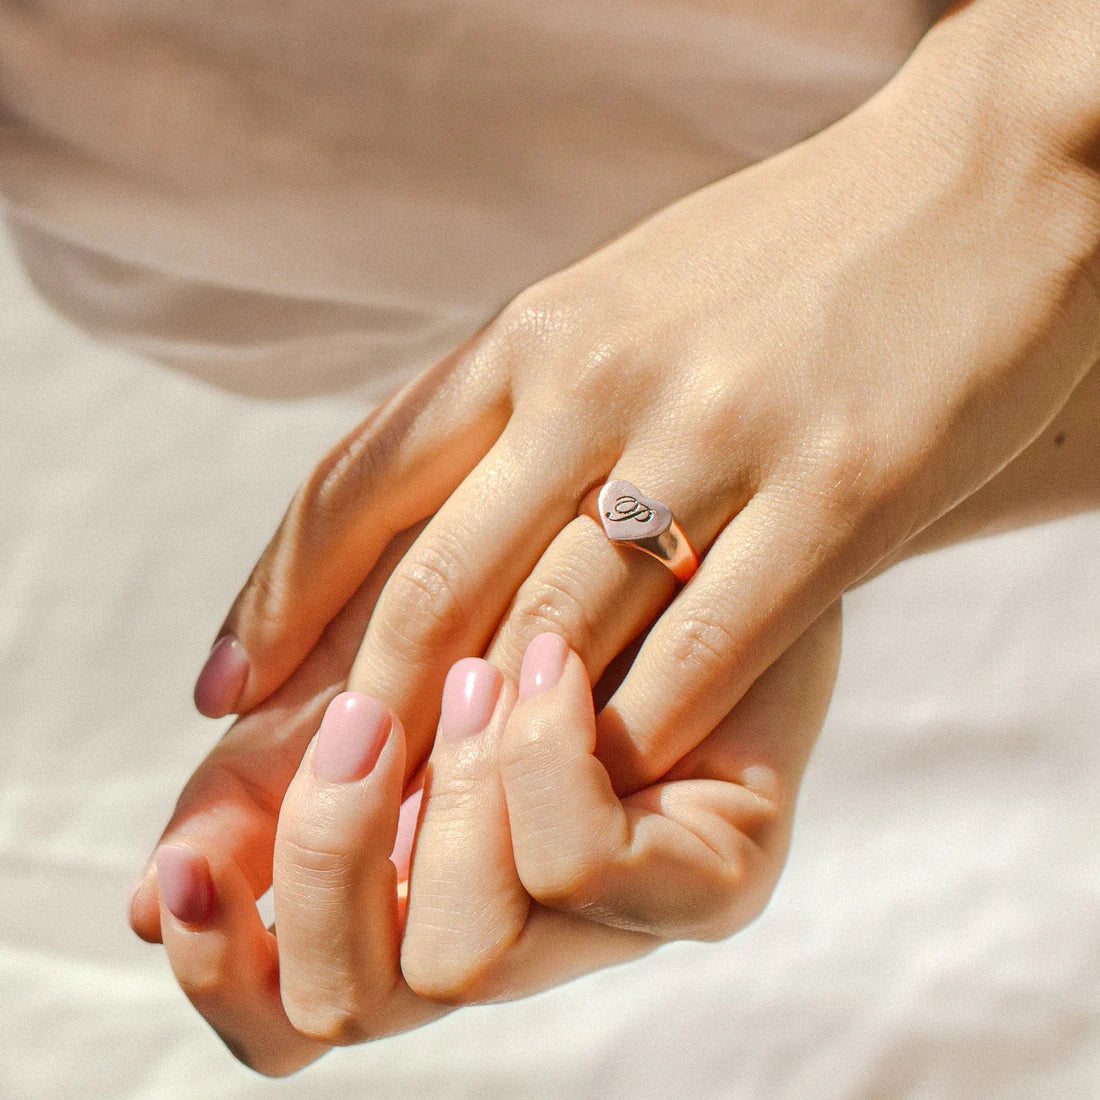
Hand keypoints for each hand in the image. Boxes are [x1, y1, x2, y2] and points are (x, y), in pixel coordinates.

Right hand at [154, 607, 839, 1074]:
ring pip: (464, 956)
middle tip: (361, 720)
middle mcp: (508, 926)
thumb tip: (142, 906)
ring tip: (481, 670)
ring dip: (444, 795)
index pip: (292, 1012)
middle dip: (327, 858)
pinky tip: (546, 669)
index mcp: (412, 885)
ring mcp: (615, 918)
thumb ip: (269, 767)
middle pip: (355, 1005)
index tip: (177, 868)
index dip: (219, 969)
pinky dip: (537, 767)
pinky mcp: (715, 875)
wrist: (670, 506)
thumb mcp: (363, 647)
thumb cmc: (514, 569)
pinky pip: (584, 877)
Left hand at [194, 63, 1098, 794]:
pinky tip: (609, 787)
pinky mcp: (841, 491)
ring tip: (444, 819)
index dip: (277, 598)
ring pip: (563, 630)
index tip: (224, 690)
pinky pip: (709, 646)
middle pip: (441, 579)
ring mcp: (721, 436)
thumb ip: (528, 400)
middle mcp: (605, 383)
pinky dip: (644, 733)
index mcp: (538, 334)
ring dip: (494, 741)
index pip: (360, 480)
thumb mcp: (620, 302)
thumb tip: (439, 504)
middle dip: (369, 706)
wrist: (983, 185)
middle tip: (325, 794)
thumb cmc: (784, 259)